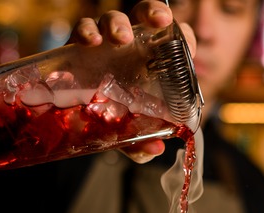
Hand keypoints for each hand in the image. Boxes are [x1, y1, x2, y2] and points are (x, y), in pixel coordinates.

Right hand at [67, 1, 196, 163]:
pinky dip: (87, 31)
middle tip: (156, 22)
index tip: (184, 40)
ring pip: (113, 19)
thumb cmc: (116, 121)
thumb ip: (142, 142)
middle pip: (144, 15)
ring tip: (120, 38)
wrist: (79, 123)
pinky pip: (83, 30)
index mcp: (152, 62)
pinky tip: (90, 42)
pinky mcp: (79, 48)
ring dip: (117, 23)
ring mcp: (105, 45)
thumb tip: (155, 148)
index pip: (173, 37)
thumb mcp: (132, 135)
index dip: (181, 33)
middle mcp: (131, 47)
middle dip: (151, 12)